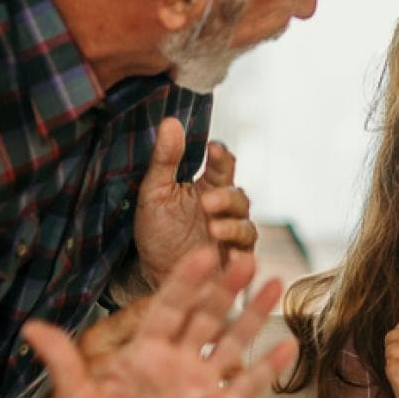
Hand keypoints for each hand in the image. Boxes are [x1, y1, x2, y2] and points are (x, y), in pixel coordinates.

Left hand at [53, 250, 282, 397]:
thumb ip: (63, 364)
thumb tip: (31, 329)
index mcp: (144, 355)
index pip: (168, 309)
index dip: (185, 280)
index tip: (203, 253)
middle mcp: (176, 363)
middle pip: (206, 316)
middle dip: (227, 288)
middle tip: (246, 260)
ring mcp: (199, 384)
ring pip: (231, 342)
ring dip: (252, 315)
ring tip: (274, 286)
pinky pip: (246, 385)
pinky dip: (267, 368)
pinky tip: (287, 348)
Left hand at [133, 118, 258, 287]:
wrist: (151, 275)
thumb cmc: (157, 232)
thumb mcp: (153, 193)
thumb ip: (165, 160)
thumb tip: (171, 122)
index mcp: (208, 187)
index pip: (224, 165)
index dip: (222, 156)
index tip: (213, 149)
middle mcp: (225, 211)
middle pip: (239, 197)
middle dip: (226, 199)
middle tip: (207, 203)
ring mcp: (232, 238)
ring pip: (247, 228)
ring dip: (233, 227)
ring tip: (214, 230)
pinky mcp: (233, 264)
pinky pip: (246, 258)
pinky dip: (242, 258)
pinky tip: (233, 258)